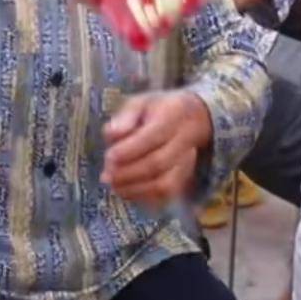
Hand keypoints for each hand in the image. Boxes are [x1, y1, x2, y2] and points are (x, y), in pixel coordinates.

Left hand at [101, 89, 212, 206]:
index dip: (130, 150)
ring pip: (165, 183)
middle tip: (107, 175)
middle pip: (159, 163)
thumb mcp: (140, 103)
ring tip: (113, 185)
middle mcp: (185, 140)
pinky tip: (125, 191)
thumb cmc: (158, 110)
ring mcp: (187, 162)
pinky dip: (144, 197)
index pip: (153, 136)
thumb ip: (124, 117)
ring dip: (135, 188)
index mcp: (173, 115)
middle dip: (129, 172)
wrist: (193, 118)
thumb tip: (111, 134)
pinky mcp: (184, 178)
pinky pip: (166, 194)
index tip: (109, 157)